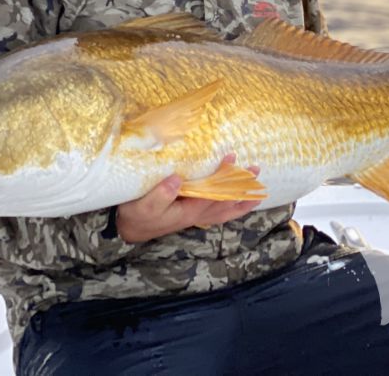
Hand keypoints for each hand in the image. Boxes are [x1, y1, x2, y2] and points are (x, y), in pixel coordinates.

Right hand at [116, 154, 261, 243]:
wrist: (129, 231)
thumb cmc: (137, 215)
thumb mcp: (144, 206)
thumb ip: (160, 194)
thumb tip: (177, 179)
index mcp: (188, 211)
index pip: (213, 192)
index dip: (224, 176)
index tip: (232, 158)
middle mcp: (197, 215)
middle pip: (226, 202)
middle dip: (243, 187)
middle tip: (256, 170)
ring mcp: (196, 217)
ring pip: (225, 210)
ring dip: (242, 200)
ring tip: (259, 191)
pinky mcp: (192, 215)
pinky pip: (219, 213)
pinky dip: (232, 209)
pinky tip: (238, 203)